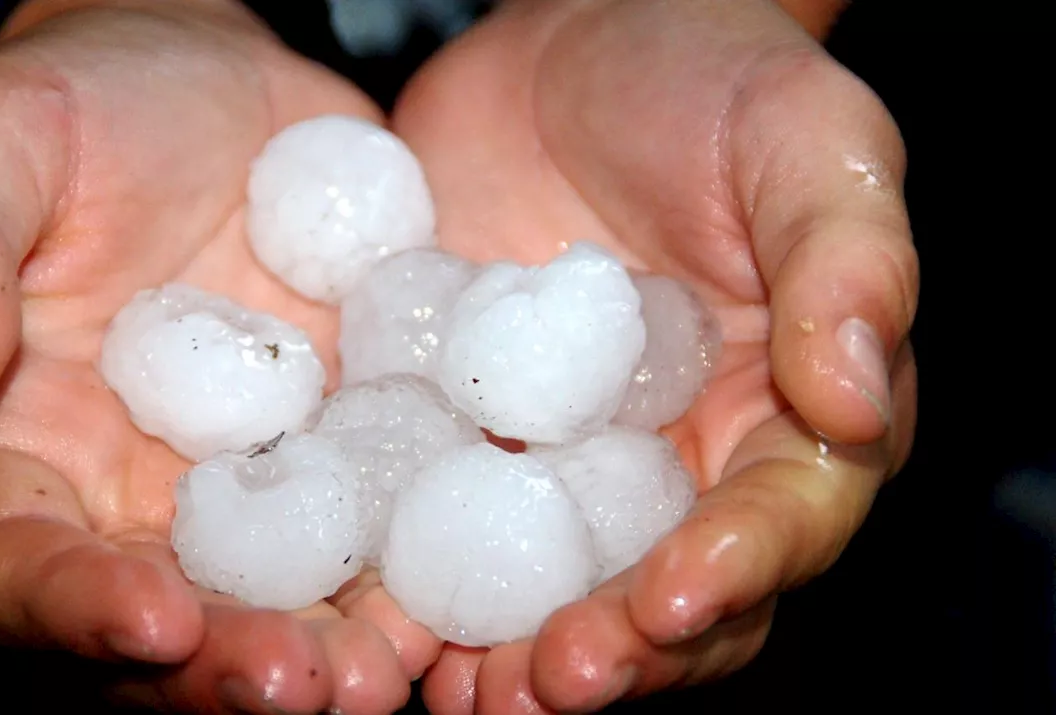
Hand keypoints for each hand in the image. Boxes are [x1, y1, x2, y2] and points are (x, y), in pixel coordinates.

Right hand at [0, 1, 439, 710]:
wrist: (205, 83)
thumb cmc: (73, 107)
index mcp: (27, 449)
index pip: (21, 560)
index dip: (74, 605)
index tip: (154, 621)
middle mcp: (141, 492)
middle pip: (173, 618)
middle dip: (236, 667)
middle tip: (317, 687)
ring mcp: (257, 477)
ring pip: (289, 593)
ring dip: (343, 642)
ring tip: (403, 665)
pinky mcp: (348, 439)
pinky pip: (386, 513)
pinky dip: (425, 556)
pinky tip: (482, 576)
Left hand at [390, 0, 917, 710]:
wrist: (574, 40)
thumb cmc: (716, 77)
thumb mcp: (807, 139)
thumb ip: (847, 261)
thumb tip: (855, 398)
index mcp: (785, 411)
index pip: (779, 518)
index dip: (736, 569)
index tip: (672, 597)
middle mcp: (677, 459)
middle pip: (664, 590)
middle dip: (616, 648)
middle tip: (549, 679)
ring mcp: (565, 456)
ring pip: (553, 583)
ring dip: (512, 644)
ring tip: (465, 686)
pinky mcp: (467, 430)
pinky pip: (444, 515)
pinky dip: (419, 573)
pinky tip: (380, 609)